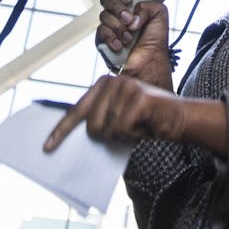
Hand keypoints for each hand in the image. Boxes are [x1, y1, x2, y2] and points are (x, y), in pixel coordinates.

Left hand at [43, 74, 184, 151]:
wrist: (180, 119)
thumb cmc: (147, 122)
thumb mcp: (119, 120)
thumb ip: (100, 122)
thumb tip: (79, 137)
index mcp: (104, 85)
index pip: (77, 110)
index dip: (62, 130)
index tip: (48, 147)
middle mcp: (112, 81)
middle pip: (92, 125)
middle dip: (108, 136)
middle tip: (128, 131)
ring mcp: (125, 87)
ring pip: (108, 129)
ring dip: (124, 136)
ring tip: (139, 127)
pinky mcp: (138, 98)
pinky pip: (123, 129)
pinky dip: (134, 135)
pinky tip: (145, 127)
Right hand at [98, 0, 172, 88]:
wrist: (148, 63)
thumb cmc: (155, 43)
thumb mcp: (160, 15)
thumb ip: (148, 4)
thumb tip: (132, 12)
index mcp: (133, 6)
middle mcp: (120, 14)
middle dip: (118, 8)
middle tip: (129, 19)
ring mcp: (111, 26)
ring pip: (104, 15)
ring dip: (118, 27)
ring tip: (129, 37)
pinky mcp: (103, 40)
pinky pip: (100, 31)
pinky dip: (112, 38)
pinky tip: (121, 45)